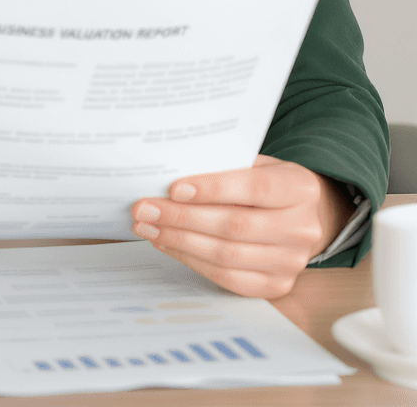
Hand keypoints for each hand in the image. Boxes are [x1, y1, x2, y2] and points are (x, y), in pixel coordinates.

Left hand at [130, 154, 354, 298]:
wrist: (304, 217)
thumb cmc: (268, 184)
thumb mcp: (258, 163)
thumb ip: (225, 165)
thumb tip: (171, 170)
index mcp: (301, 188)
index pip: (255, 188)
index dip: (213, 188)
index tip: (174, 188)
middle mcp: (302, 228)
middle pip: (235, 226)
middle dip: (182, 218)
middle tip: (145, 208)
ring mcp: (291, 262)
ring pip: (226, 256)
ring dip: (179, 241)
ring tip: (148, 227)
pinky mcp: (276, 285)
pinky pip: (227, 278)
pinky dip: (191, 260)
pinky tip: (168, 244)